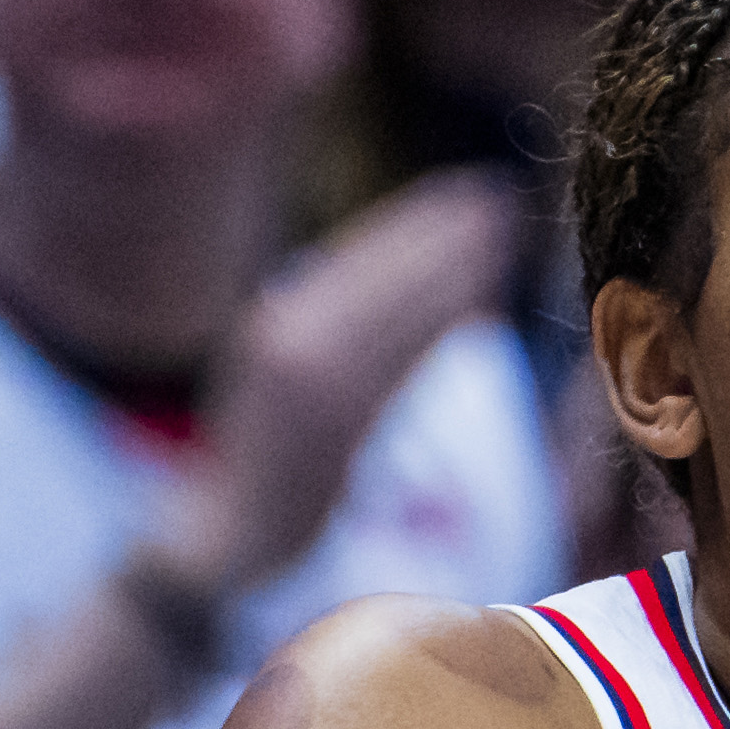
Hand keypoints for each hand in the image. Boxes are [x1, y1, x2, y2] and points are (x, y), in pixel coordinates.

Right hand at [155, 174, 522, 609]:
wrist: (226, 535)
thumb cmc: (268, 460)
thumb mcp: (288, 376)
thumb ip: (335, 330)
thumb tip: (413, 287)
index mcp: (275, 318)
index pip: (357, 256)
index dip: (415, 220)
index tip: (466, 193)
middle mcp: (287, 338)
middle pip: (379, 274)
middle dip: (440, 233)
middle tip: (498, 198)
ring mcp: (309, 382)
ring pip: (394, 312)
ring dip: (452, 270)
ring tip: (503, 237)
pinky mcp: (334, 426)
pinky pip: (400, 365)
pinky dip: (440, 329)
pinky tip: (482, 304)